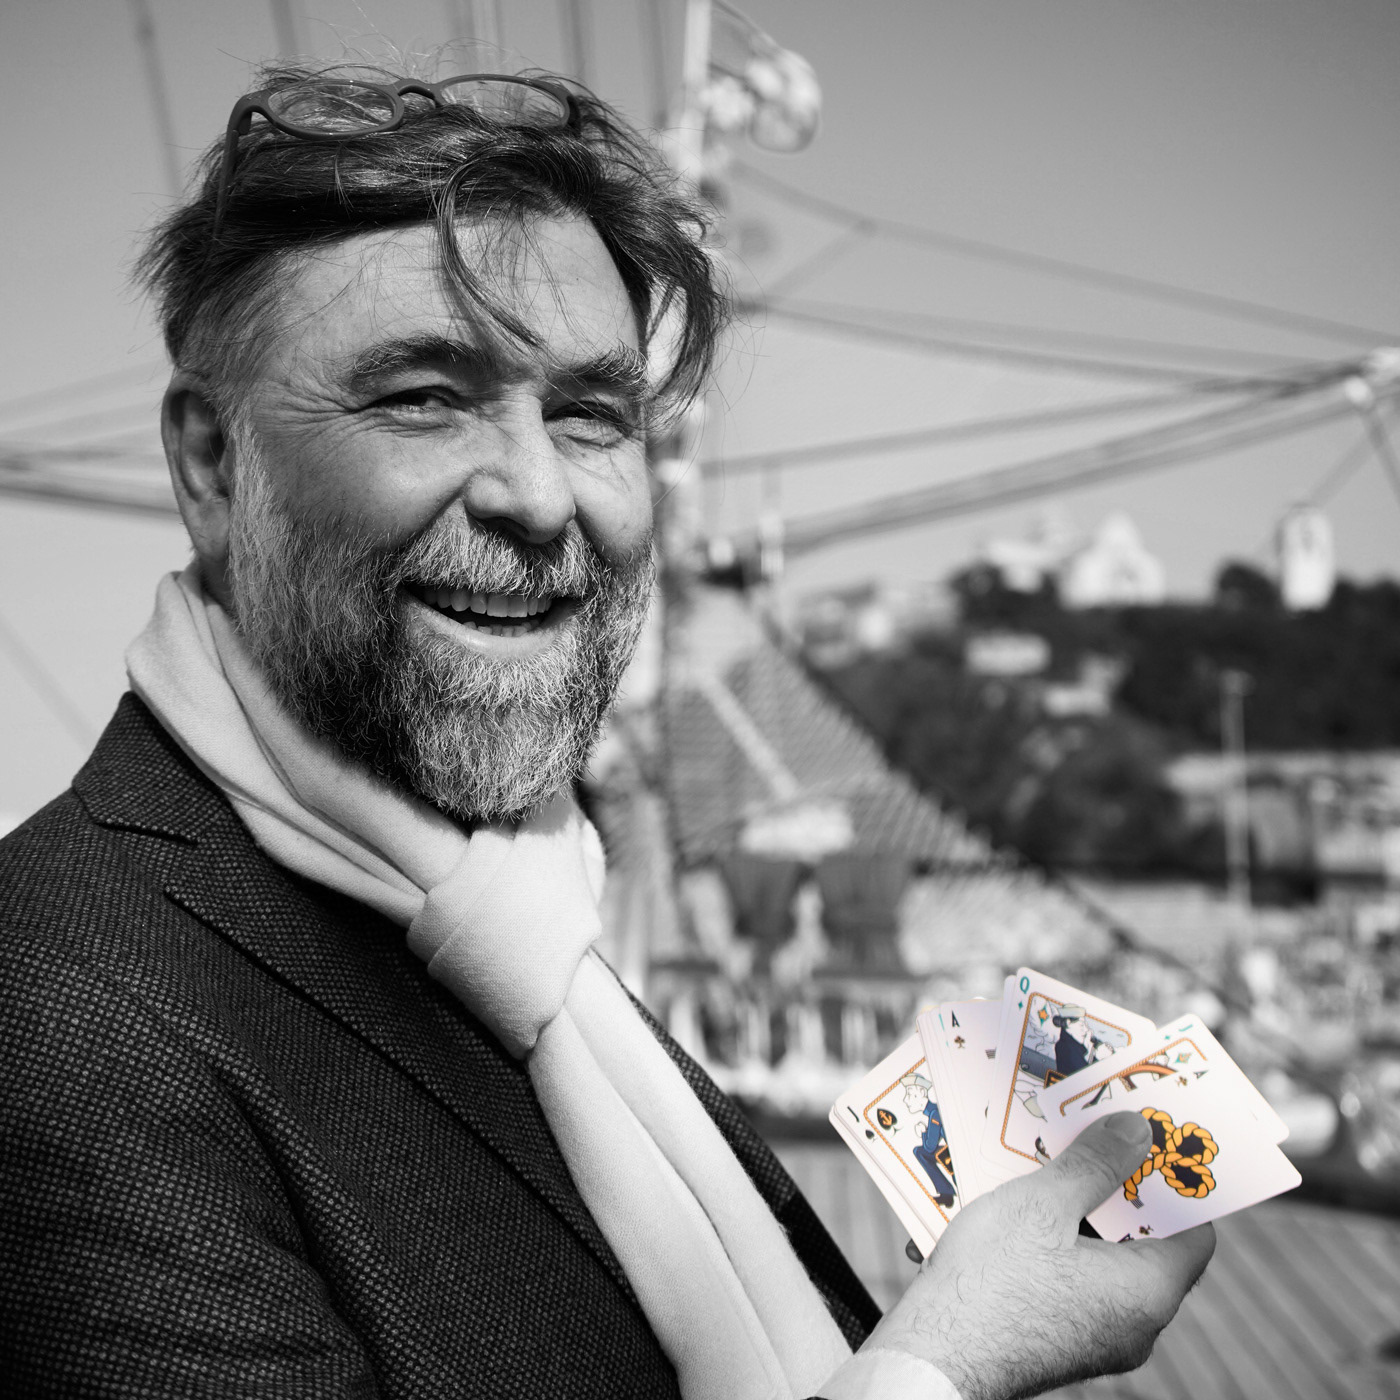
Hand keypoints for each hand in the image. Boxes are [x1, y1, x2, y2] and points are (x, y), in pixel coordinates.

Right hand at [865, 1113, 1215, 1399]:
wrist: (932, 1358)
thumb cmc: (991, 1281)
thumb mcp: (1043, 1203)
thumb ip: (1095, 1164)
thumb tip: (1138, 1132)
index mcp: (1147, 1294)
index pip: (1195, 1232)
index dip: (1174, 1183)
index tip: (1149, 1142)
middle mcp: (1132, 1326)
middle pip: (1138, 1241)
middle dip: (1106, 1187)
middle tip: (1081, 1142)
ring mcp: (1093, 1339)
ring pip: (1094, 1259)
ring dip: (1064, 1213)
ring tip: (1023, 1172)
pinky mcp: (1055, 1343)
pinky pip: (1064, 1282)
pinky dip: (1040, 1246)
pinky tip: (993, 1218)